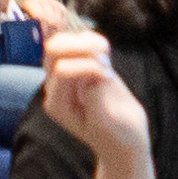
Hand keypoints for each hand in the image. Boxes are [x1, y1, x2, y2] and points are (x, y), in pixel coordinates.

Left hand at [40, 23, 153, 163]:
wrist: (124, 138)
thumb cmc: (118, 134)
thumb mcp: (109, 121)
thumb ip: (96, 95)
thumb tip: (94, 70)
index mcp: (57, 104)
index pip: (62, 70)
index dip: (88, 67)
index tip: (110, 77)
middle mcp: (55, 88)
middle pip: (53, 49)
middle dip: (81, 47)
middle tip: (106, 59)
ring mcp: (65, 76)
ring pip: (62, 41)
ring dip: (87, 42)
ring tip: (107, 56)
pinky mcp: (80, 66)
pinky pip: (79, 41)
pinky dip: (94, 40)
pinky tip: (107, 54)